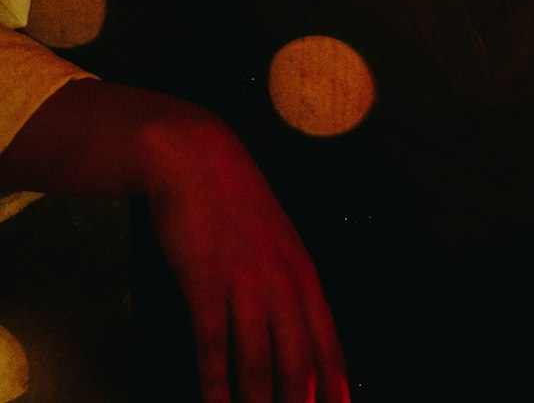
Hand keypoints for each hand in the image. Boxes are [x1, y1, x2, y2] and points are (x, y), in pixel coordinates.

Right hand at [143, 111, 349, 402]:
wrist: (197, 156)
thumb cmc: (234, 200)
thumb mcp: (275, 240)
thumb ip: (286, 283)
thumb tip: (295, 328)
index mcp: (302, 272)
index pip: (328, 341)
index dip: (336, 384)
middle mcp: (281, 280)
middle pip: (299, 359)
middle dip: (300, 402)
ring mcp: (245, 281)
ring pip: (260, 359)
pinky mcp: (206, 281)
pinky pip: (213, 344)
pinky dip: (216, 383)